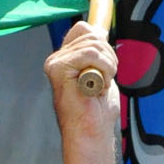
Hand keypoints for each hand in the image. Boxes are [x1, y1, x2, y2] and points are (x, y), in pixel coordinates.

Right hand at [44, 20, 120, 135]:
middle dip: (108, 57)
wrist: (91, 133)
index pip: (84, 29)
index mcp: (64, 59)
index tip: (106, 69)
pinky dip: (103, 70)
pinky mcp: (59, 69)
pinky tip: (98, 88)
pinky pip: (90, 54)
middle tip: (105, 82)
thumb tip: (100, 31)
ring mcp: (55, 64)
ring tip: (101, 87)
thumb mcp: (100, 73)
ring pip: (94, 44)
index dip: (102, 44)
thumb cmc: (96, 111)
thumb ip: (97, 53)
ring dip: (108, 66)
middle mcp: (56, 59)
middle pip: (91, 34)